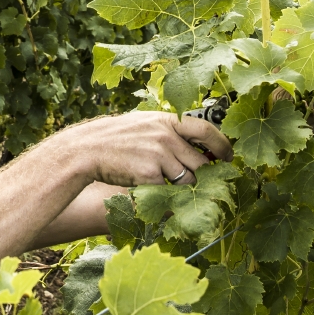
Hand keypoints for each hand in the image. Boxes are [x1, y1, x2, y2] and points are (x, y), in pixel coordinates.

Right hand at [60, 109, 232, 186]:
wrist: (86, 150)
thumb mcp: (143, 124)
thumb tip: (195, 148)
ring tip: (163, 183)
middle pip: (201, 162)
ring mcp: (159, 155)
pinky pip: (168, 191)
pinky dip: (163, 194)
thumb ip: (168, 133)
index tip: (228, 157)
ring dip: (180, 187)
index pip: (206, 130)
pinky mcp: (150, 175)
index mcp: (166, 121)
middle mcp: (166, 136)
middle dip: (201, 175)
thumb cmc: (114, 138)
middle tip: (197, 181)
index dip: (222, 145)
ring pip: (187, 180)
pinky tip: (148, 187)